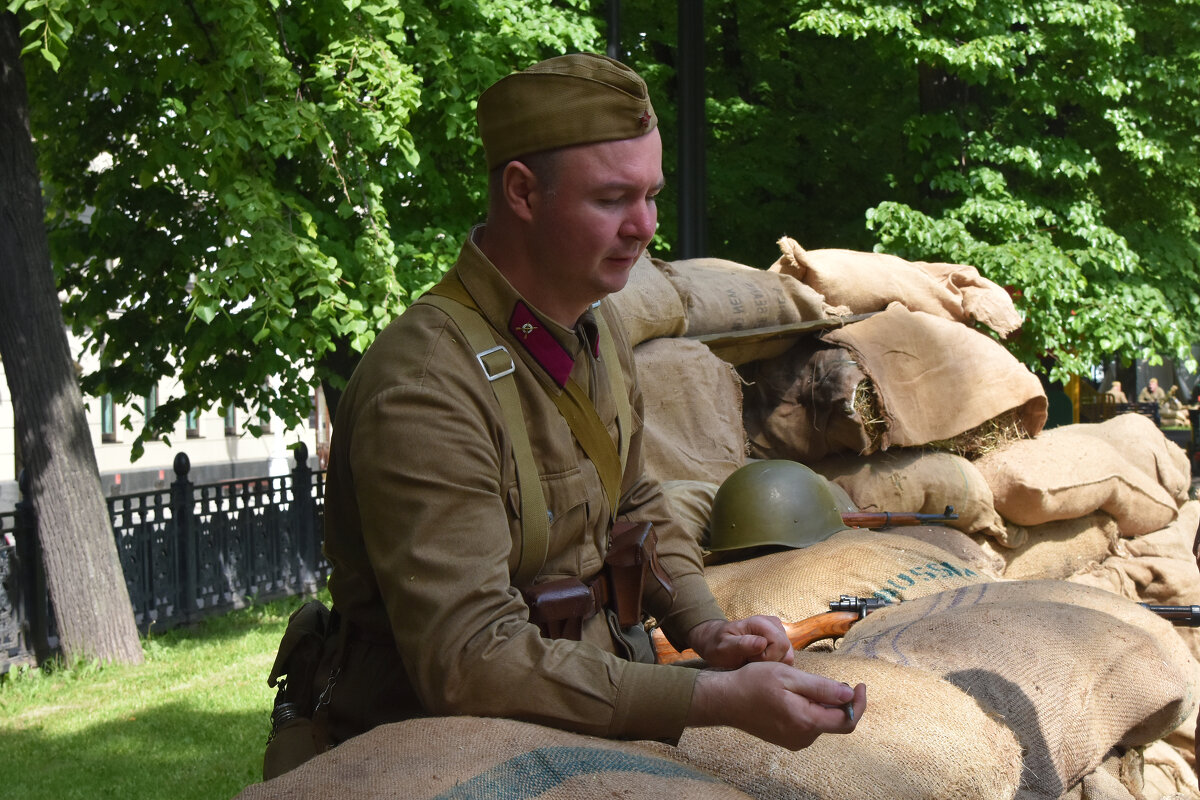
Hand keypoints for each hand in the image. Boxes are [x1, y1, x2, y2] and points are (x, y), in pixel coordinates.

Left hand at [686, 616, 794, 668]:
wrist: (715, 642)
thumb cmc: (717, 645)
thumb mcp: (723, 647)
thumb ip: (742, 645)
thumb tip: (762, 643)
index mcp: (760, 622)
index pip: (780, 645)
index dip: (767, 658)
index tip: (749, 659)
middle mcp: (773, 623)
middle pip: (786, 651)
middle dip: (770, 662)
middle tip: (750, 661)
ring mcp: (778, 631)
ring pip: (788, 655)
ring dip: (771, 663)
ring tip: (753, 660)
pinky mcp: (779, 640)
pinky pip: (785, 657)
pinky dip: (773, 663)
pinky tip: (758, 661)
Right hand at [687, 661, 865, 750]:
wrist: (724, 699)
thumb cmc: (753, 683)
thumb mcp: (789, 676)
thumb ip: (822, 687)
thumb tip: (849, 694)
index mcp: (806, 722)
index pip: (847, 720)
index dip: (859, 702)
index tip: (859, 684)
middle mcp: (802, 738)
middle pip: (835, 721)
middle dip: (840, 701)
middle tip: (833, 680)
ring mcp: (794, 741)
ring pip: (821, 722)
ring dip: (823, 704)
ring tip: (806, 685)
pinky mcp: (786, 739)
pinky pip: (808, 725)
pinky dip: (811, 710)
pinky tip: (796, 695)